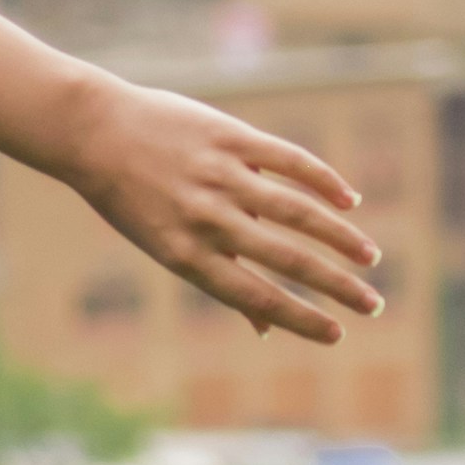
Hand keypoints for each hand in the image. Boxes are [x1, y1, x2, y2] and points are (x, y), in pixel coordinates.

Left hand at [44, 79, 383, 344]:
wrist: (92, 130)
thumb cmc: (132, 196)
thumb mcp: (165, 245)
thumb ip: (219, 279)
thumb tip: (265, 330)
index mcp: (188, 254)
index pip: (258, 297)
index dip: (302, 319)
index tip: (338, 334)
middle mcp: (206, 218)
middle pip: (287, 258)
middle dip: (336, 285)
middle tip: (372, 303)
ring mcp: (219, 174)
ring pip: (296, 211)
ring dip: (340, 237)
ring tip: (369, 256)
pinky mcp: (227, 136)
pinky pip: (287, 160)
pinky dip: (322, 181)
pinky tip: (349, 200)